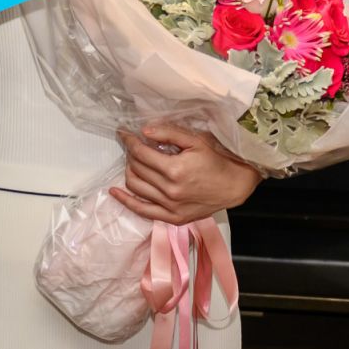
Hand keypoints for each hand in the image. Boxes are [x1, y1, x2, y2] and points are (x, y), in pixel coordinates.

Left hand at [110, 123, 260, 224]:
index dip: (129, 141)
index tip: (124, 134)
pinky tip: (115, 192)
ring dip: (129, 172)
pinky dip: (126, 201)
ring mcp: (170, 206)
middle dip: (130, 154)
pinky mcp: (172, 218)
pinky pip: (142, 211)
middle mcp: (170, 190)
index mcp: (174, 169)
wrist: (233, 186)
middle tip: (133, 146)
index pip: (140, 153)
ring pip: (135, 187)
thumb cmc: (216, 161)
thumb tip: (144, 130)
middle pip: (136, 168)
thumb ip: (169, 133)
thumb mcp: (196, 141)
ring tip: (132, 162)